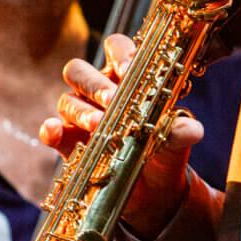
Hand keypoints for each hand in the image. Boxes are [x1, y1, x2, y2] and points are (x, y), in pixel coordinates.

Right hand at [39, 32, 202, 238]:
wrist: (155, 192)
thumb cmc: (164, 151)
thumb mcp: (176, 141)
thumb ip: (182, 131)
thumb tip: (190, 129)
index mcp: (126, 78)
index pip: (116, 49)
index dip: (120, 54)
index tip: (130, 70)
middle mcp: (98, 92)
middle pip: (81, 71)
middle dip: (95, 84)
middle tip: (111, 101)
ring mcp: (80, 117)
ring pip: (67, 100)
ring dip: (81, 111)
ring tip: (98, 126)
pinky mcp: (68, 143)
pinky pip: (51, 131)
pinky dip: (51, 130)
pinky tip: (55, 133)